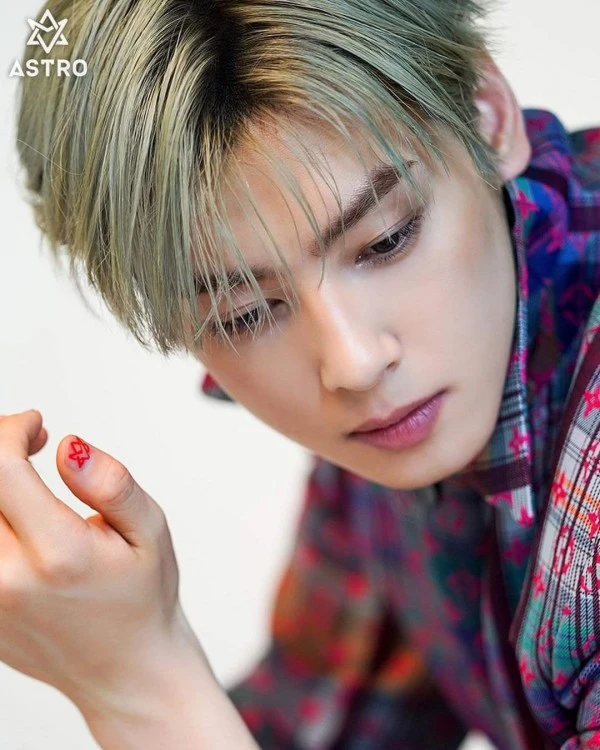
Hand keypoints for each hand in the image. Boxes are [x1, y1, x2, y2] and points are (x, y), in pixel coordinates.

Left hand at [0, 410, 208, 716]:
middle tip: (28, 442)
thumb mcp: (151, 530)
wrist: (127, 671)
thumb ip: (112, 485)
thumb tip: (68, 447)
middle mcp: (8, 581)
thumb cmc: (143, 595)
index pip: (0, 467)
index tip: (39, 427)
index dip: (12, 429)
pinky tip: (15, 514)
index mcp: (58, 554)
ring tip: (19, 477)